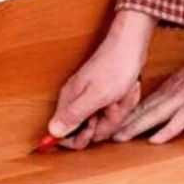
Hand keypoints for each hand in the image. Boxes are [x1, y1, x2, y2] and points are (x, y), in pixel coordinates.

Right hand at [48, 10, 155, 149]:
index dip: (80, 138)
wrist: (131, 45)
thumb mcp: (96, 95)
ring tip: (121, 95)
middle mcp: (77, 102)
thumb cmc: (115, 66)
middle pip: (89, 131)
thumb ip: (74, 115)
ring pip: (105, 122)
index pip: (63, 134)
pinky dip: (123, 105)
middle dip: (106, 122)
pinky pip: (114, 112)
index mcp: (70, 102)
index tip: (94, 125)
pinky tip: (126, 93)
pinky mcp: (104, 96)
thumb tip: (52, 132)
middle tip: (113, 104)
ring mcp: (91, 99)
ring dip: (118, 111)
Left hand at [113, 23, 183, 143]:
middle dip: (124, 122)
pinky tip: (154, 141)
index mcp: (176, 84)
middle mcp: (176, 89)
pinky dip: (166, 130)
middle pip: (145, 108)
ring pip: (155, 114)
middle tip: (106, 134)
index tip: (115, 122)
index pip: (148, 100)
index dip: (130, 112)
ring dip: (136, 127)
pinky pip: (180, 119)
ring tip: (118, 139)